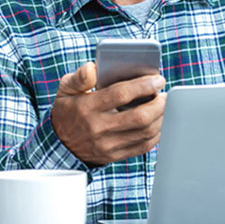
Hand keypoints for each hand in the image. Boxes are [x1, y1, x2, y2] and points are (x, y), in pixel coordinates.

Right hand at [50, 61, 165, 165]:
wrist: (60, 144)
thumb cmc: (67, 110)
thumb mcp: (66, 89)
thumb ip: (80, 77)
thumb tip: (93, 68)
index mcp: (87, 107)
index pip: (120, 95)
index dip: (143, 86)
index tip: (157, 79)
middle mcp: (98, 128)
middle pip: (139, 117)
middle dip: (158, 104)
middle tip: (164, 94)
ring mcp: (107, 144)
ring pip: (145, 133)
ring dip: (161, 118)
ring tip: (164, 105)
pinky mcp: (115, 155)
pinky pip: (143, 146)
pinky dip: (156, 134)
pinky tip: (159, 122)